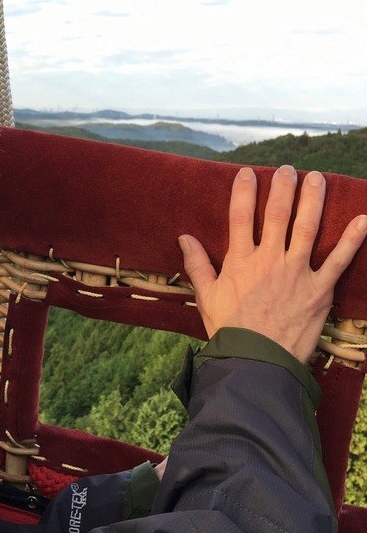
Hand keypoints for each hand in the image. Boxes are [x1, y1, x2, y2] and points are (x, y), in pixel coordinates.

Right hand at [178, 165, 366, 362]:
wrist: (257, 362)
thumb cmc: (230, 330)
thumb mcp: (206, 297)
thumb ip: (197, 265)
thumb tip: (184, 238)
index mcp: (241, 261)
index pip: (242, 216)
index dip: (245, 192)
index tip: (248, 173)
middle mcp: (270, 260)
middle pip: (278, 214)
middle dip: (283, 187)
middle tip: (287, 170)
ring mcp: (297, 273)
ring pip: (308, 227)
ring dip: (314, 200)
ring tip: (317, 178)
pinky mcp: (320, 290)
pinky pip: (339, 261)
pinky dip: (352, 240)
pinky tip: (362, 219)